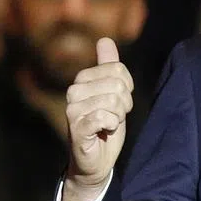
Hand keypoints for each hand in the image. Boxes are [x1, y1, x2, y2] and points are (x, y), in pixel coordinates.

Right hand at [63, 38, 133, 200]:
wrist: (97, 160)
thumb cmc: (105, 125)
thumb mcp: (113, 93)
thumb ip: (109, 67)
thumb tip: (104, 40)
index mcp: (83, 80)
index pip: (118, 69)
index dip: (127, 87)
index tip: (119, 102)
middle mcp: (74, 91)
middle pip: (118, 84)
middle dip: (124, 103)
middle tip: (114, 116)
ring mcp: (73, 109)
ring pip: (112, 100)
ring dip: (118, 116)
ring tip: (108, 124)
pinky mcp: (76, 128)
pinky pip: (103, 117)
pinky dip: (111, 125)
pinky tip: (104, 131)